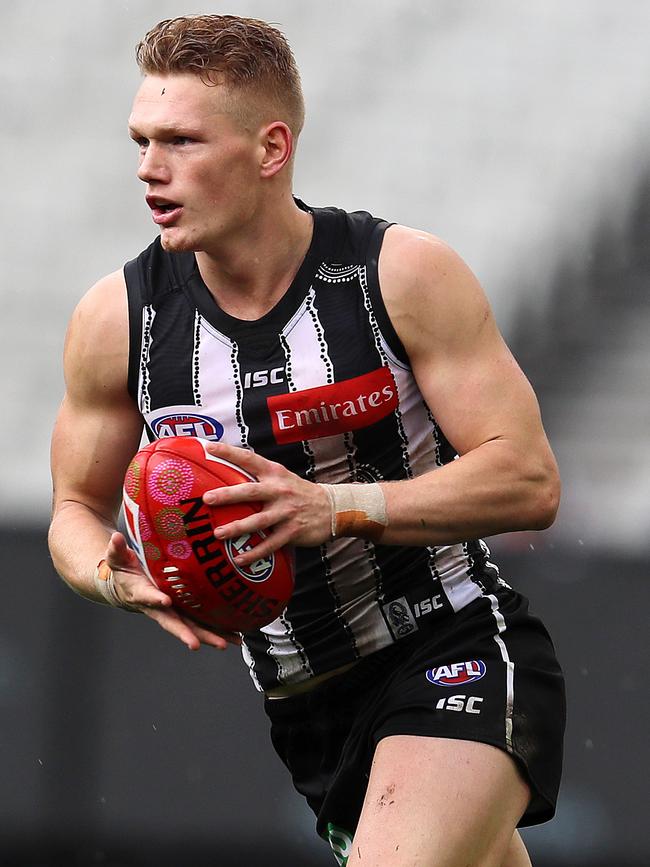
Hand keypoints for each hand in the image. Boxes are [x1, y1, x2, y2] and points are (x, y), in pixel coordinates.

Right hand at [105, 532, 240, 650]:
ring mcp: (173, 612)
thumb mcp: (118, 558)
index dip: (155, 599)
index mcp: (141, 592)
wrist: (126, 588)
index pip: (147, 596)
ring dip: (208, 636)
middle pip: (172, 622)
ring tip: (226, 643)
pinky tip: (235, 635)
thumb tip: (115, 538)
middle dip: (184, 633)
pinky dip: (217, 630)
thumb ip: (117, 549)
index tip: (165, 601)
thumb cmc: (124, 571)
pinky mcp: (184, 612)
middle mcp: (158, 607)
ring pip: (191, 627)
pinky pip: (201, 623)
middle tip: (194, 644)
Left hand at [202, 441, 332, 565]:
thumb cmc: (299, 493)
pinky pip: (270, 544)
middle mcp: (279, 491)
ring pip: (258, 521)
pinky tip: (239, 560)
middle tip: (207, 498)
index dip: (230, 452)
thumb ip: (260, 476)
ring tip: (218, 534)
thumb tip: (228, 475)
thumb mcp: (283, 478)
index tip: (210, 447)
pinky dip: (254, 553)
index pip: (250, 459)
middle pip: (251, 492)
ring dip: (237, 528)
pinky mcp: (292, 531)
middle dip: (228, 495)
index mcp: (275, 474)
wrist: (332, 508)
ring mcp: (286, 512)